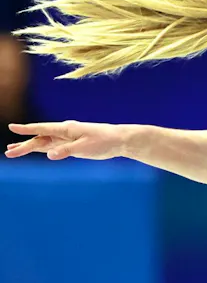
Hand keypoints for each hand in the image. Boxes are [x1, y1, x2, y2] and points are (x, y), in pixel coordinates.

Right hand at [5, 121, 129, 159]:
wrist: (119, 140)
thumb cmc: (104, 141)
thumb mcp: (85, 147)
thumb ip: (66, 150)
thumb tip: (49, 155)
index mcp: (66, 129)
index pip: (42, 129)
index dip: (26, 129)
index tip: (11, 127)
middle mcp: (64, 132)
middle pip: (40, 139)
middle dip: (23, 145)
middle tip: (8, 153)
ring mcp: (67, 138)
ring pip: (44, 143)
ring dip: (29, 146)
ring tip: (12, 150)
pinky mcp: (72, 145)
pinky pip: (52, 146)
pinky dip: (41, 148)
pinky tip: (34, 150)